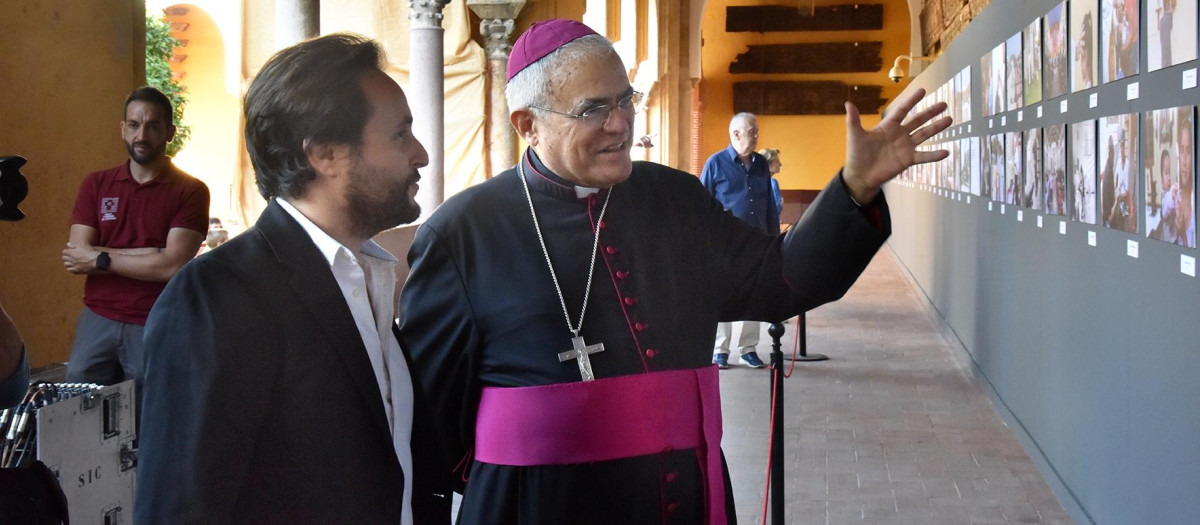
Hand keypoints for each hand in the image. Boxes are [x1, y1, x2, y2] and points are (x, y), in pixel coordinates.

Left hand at [63, 242, 100, 273]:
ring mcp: (73, 265)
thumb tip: (68, 244)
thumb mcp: (83, 246)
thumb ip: (74, 245)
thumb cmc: (90, 253)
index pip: (64, 252)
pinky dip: (71, 268)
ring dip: (68, 263)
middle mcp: (71, 259)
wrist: (97, 261)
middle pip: (64, 258)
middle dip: (67, 257)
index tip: (70, 252)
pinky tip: (75, 267)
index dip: (67, 251)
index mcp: (71, 252)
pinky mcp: (77, 271)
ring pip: (66, 264)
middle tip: (71, 256)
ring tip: (72, 262)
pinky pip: (70, 270)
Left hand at [843, 88, 951, 202]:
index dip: (912, 101)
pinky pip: (923, 156)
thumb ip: (853, 120)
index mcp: (888, 126)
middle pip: (917, 120)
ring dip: (936, 128)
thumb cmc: (856, 154)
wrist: (860, 175)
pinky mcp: (907, 160)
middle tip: (944, 104)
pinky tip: (946, 152)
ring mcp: (905, 147)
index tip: (922, 90)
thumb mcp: (855, 135)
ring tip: (949, 120)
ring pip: (924, 135)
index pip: (902, 110)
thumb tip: (848, 103)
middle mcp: (899, 134)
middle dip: (930, 112)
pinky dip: (934, 155)